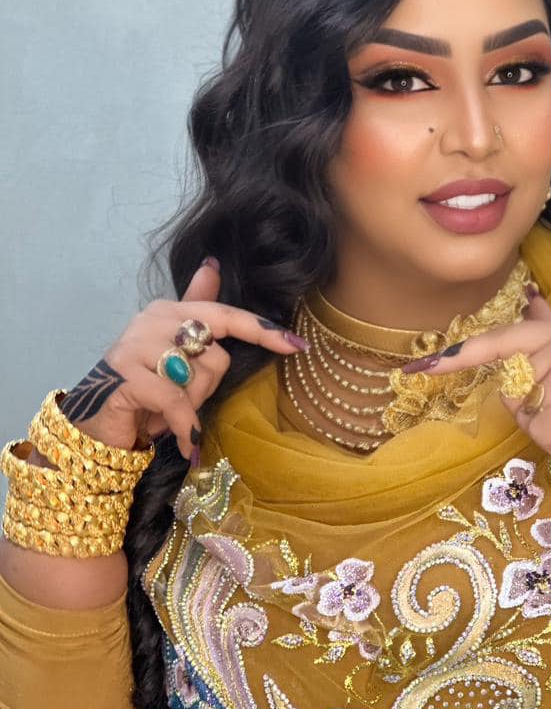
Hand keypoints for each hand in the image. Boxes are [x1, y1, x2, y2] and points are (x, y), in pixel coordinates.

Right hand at [58, 258, 308, 461]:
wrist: (97, 426)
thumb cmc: (145, 392)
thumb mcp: (177, 356)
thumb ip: (197, 313)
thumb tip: (212, 265)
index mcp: (169, 311)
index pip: (224, 315)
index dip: (262, 330)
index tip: (296, 345)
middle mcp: (152, 320)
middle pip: (216, 354)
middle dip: (208, 389)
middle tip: (185, 404)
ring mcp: (135, 345)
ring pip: (196, 377)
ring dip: (190, 408)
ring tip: (169, 417)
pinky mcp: (125, 375)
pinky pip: (176, 400)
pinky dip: (185, 426)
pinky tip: (186, 443)